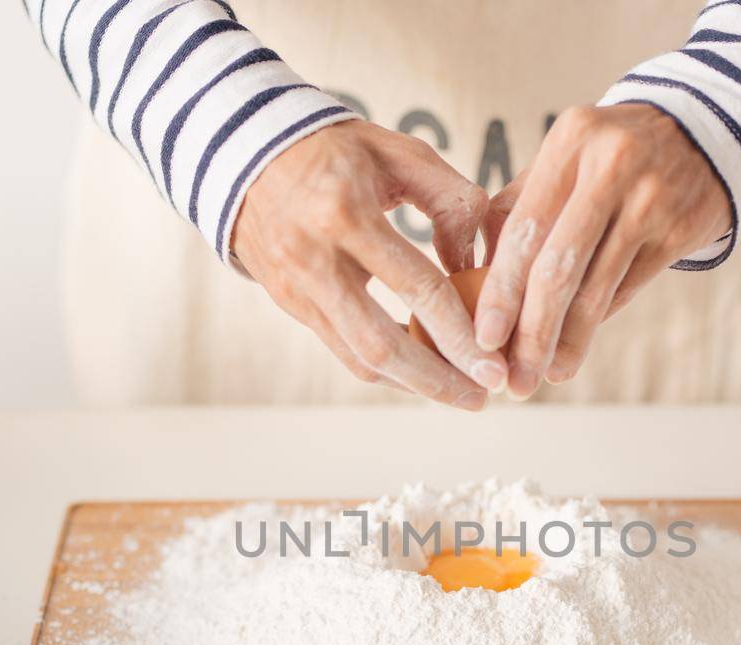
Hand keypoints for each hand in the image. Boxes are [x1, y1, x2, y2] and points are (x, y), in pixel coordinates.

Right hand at [232, 120, 504, 408]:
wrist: (245, 152)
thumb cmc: (335, 150)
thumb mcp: (398, 152)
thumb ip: (451, 199)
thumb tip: (477, 265)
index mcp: (346, 213)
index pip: (417, 287)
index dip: (460, 333)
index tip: (495, 363)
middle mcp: (315, 258)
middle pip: (383, 344)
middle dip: (439, 380)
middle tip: (483, 397)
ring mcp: (297, 288)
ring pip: (361, 359)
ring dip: (415, 385)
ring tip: (460, 394)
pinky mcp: (290, 305)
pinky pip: (344, 351)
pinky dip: (388, 370)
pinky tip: (423, 373)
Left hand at [476, 104, 732, 398]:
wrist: (702, 134)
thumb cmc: (608, 158)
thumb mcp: (564, 160)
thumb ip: (516, 208)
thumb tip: (468, 276)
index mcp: (570, 142)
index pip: (524, 229)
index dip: (500, 291)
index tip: (483, 338)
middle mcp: (611, 165)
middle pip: (558, 266)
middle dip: (531, 331)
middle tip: (515, 378)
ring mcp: (651, 198)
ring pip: (596, 287)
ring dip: (565, 342)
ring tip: (544, 376)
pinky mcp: (681, 229)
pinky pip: (627, 288)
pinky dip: (597, 324)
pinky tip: (575, 348)